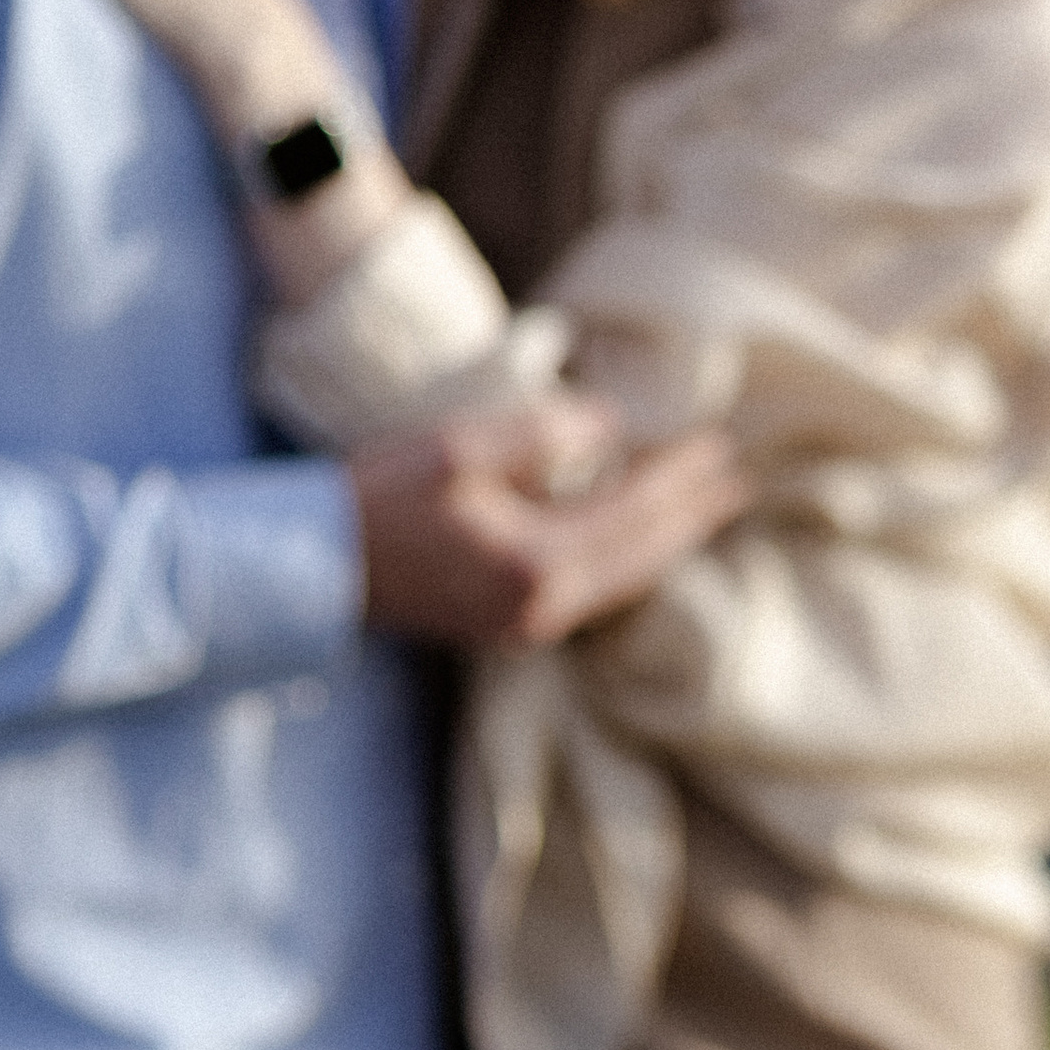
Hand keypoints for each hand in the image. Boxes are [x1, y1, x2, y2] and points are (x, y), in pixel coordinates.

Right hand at [352, 406, 749, 649]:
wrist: (313, 565)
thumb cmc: (377, 499)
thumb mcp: (459, 449)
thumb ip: (541, 435)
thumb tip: (611, 423)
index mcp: (537, 563)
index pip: (633, 513)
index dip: (679, 477)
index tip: (718, 444)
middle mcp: (543, 607)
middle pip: (643, 557)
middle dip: (691, 515)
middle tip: (736, 478)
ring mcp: (527, 625)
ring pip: (623, 581)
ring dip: (666, 540)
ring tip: (704, 505)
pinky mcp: (508, 626)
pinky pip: (593, 591)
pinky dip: (627, 560)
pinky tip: (639, 541)